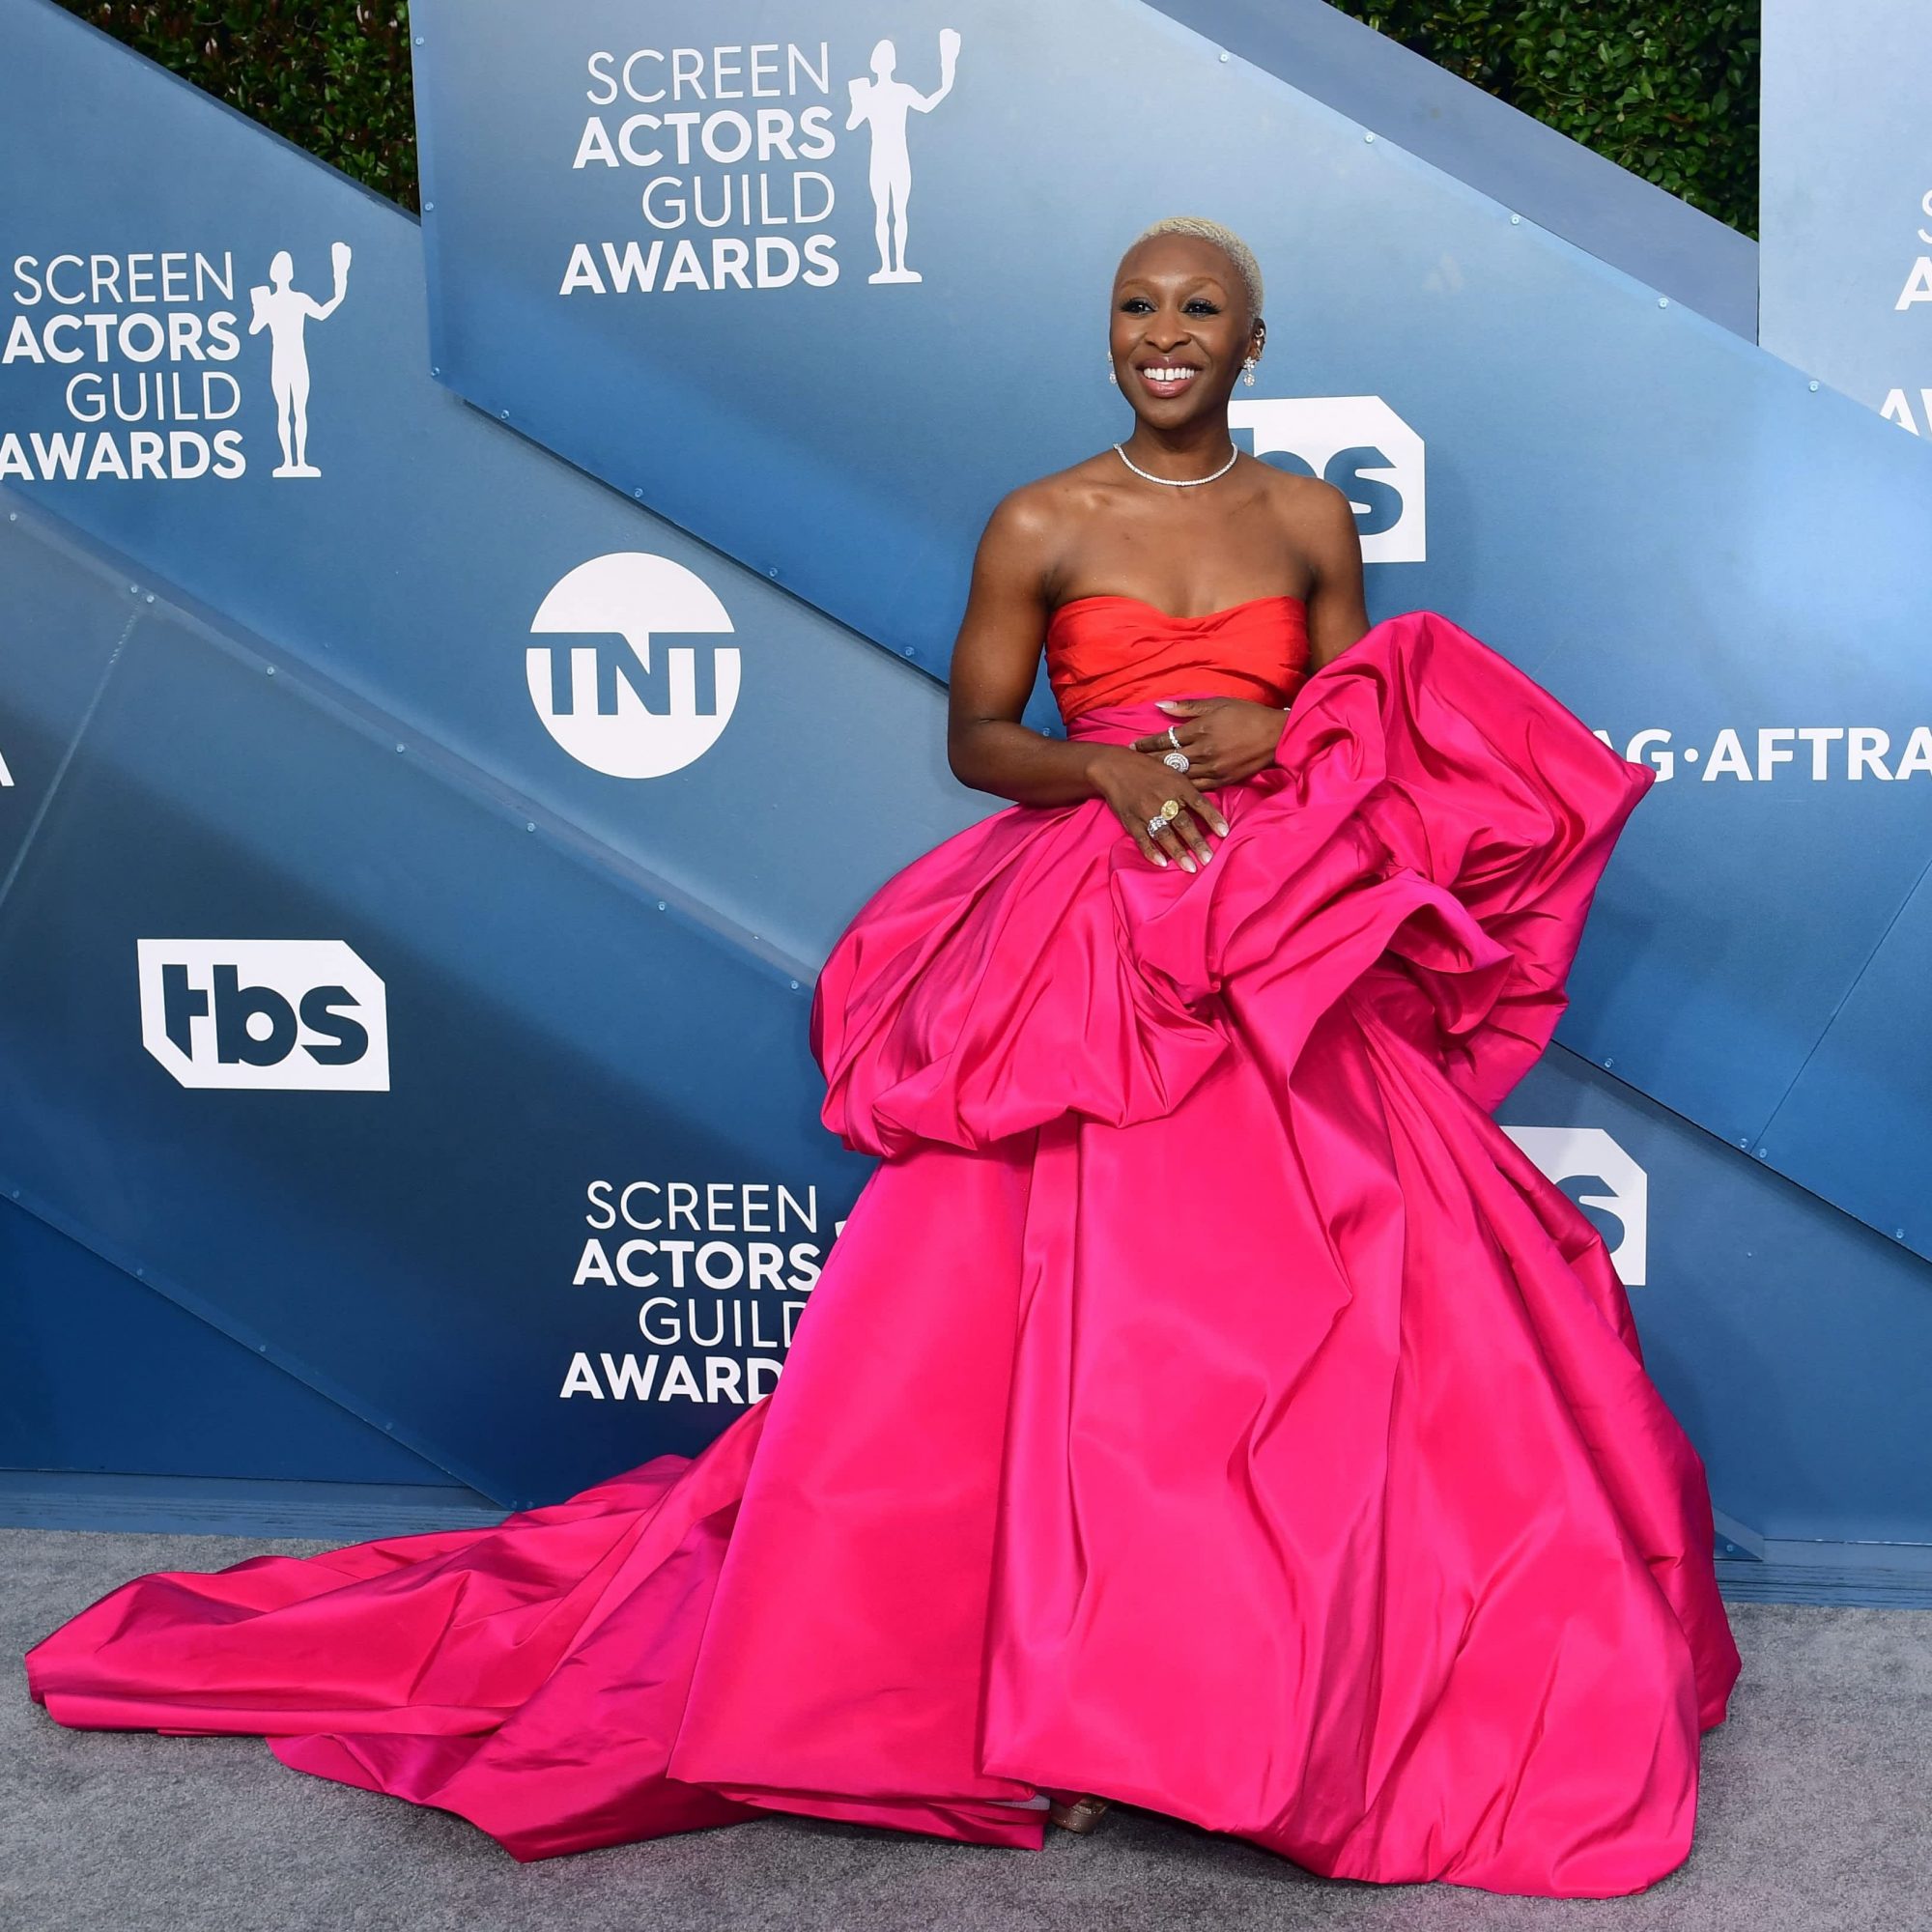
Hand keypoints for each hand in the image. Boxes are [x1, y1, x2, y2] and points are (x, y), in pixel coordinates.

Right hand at [1086, 745, 1229, 871]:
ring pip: (1165, 834)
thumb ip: (1188, 789)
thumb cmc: (1147, 768)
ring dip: (1178, 852)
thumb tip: (1206, 807)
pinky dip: (1151, 851)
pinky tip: (1161, 863)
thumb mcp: (1172, 771)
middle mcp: (1164, 798)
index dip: (1213, 818)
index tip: (1225, 832)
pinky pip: (1142, 838)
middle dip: (1197, 842)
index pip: (1200, 803)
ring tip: (1190, 867)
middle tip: (1209, 859)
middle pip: (1184, 822)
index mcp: (1177, 785)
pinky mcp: (1131, 820)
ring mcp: (1146, 811)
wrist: (1114, 766)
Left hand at [1129, 697, 1286, 789]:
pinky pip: (1195, 787)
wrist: (1276, 736)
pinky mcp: (1222, 781)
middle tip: (1131, 764)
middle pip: (1167, 759)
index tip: (1132, 746)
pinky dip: (1181, 788)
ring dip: (1161, 776)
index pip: (1165, 739)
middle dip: (1148, 761)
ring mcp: (1212, 768)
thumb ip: (1188, 707)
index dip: (1146, 743)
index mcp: (1200, 729)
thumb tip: (1160, 706)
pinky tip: (1170, 789)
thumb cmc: (1248, 715)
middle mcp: (1203, 751)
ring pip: (1179, 775)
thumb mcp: (1218, 704)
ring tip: (1146, 778)